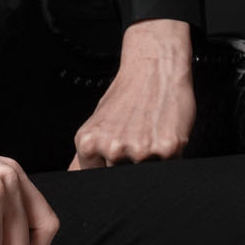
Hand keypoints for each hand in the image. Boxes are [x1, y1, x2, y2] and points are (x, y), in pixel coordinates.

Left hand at [69, 18, 195, 169]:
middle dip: (129, 164)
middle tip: (136, 137)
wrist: (154, 66)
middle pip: (120, 177)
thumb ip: (90, 154)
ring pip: (145, 173)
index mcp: (89, 144)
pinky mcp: (168, 149)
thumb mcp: (97, 123)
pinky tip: (161, 131)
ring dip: (150, 160)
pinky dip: (168, 153)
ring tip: (148, 132)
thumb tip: (76, 176)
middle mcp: (112, 149)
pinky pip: (169, 165)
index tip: (117, 158)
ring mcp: (140, 151)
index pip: (96, 178)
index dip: (109, 170)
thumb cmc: (127, 94)